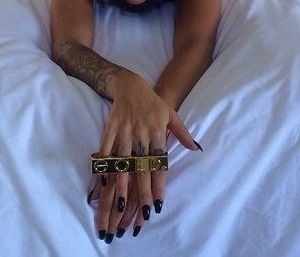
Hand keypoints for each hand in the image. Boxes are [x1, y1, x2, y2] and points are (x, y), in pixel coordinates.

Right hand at [91, 68, 198, 241]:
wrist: (130, 86)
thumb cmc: (153, 103)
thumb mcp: (171, 115)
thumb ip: (183, 134)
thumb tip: (197, 149)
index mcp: (157, 131)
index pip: (159, 162)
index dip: (159, 183)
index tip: (158, 203)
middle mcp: (140, 134)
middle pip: (142, 166)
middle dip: (142, 190)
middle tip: (143, 212)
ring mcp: (123, 133)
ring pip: (122, 162)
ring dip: (122, 183)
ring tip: (121, 204)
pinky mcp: (110, 130)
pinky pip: (106, 150)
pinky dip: (104, 166)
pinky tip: (103, 182)